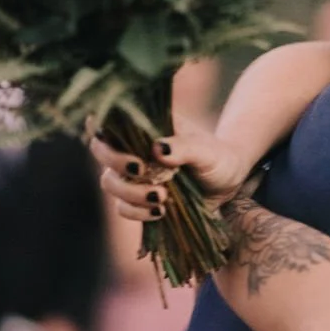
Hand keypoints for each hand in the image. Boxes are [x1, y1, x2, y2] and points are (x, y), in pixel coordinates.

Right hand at [91, 133, 250, 221]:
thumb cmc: (218, 157)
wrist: (228, 183)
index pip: (109, 118)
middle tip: (141, 170)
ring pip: (110, 182)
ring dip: (130, 192)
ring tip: (162, 197)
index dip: (100, 126)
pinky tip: (160, 212)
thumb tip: (158, 148)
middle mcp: (133, 148)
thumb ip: (186, 147)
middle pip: (100, 150)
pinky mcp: (139, 201)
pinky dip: (137, 212)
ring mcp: (134, 176)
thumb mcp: (208, 151)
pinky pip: (124, 208)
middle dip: (116, 162)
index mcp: (145, 126)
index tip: (120, 138)